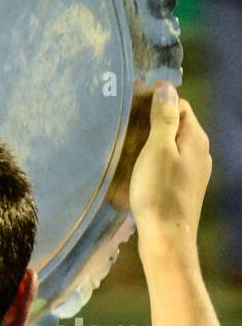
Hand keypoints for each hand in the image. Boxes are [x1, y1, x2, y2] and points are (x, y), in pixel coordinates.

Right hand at [130, 83, 211, 256]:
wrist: (167, 238)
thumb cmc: (159, 191)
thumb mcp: (158, 149)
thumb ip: (164, 118)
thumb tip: (167, 87)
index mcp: (195, 138)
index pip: (179, 105)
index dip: (156, 100)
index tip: (130, 104)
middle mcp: (201, 152)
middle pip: (177, 124)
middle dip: (153, 119)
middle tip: (125, 122)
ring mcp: (195, 171)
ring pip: (173, 144)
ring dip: (153, 139)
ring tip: (128, 142)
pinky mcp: (186, 186)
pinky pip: (171, 161)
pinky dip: (156, 157)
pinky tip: (140, 165)